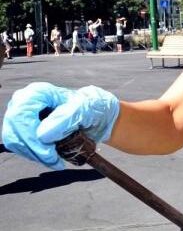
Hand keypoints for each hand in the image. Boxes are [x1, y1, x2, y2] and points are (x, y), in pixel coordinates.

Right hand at [2, 82, 119, 169]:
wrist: (97, 115)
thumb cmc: (92, 107)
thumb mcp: (84, 109)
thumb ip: (65, 119)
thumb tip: (41, 135)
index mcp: (38, 92)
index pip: (21, 116)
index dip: (30, 136)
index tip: (48, 152)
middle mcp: (26, 102)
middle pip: (15, 129)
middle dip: (33, 149)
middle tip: (54, 160)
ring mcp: (23, 115)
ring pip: (15, 140)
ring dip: (34, 155)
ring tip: (55, 160)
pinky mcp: (24, 128)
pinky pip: (20, 146)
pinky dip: (34, 155)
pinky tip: (51, 158)